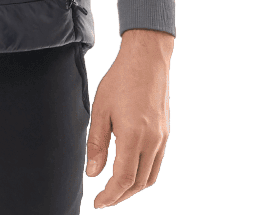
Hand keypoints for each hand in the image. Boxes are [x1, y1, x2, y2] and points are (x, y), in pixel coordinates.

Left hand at [85, 28, 172, 207]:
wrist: (147, 58)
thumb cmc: (120, 79)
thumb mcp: (101, 109)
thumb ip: (96, 143)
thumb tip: (92, 173)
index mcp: (133, 136)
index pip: (122, 179)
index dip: (110, 195)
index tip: (98, 202)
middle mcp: (152, 141)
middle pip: (138, 183)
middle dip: (120, 195)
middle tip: (104, 199)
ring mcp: (162, 138)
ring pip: (150, 176)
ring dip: (133, 188)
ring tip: (116, 190)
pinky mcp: (166, 132)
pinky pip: (157, 163)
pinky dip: (144, 174)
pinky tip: (130, 171)